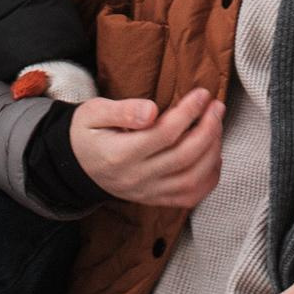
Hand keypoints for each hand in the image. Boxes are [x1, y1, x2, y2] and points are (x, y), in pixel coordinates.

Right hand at [70, 87, 223, 207]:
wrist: (76, 166)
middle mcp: (136, 178)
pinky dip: (209, 178)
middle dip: (208, 129)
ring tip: (217, 126)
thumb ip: (122, 110)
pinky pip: (190, 196)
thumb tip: (151, 111)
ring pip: (192, 179)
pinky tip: (213, 156)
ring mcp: (147, 192)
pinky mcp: (155, 199)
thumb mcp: (93, 113)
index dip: (189, 112)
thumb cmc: (87, 133)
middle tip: (217, 107)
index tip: (202, 94)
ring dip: (213, 152)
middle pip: (184, 157)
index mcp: (119, 154)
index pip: (165, 134)